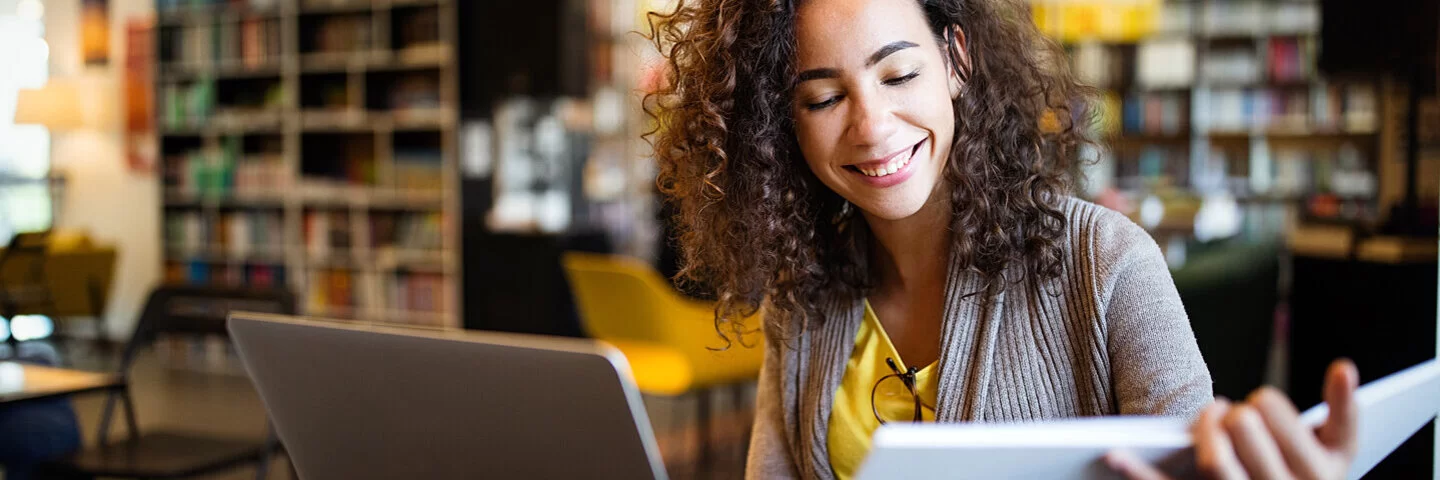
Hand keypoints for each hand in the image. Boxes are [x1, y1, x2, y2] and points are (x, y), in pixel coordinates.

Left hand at [1107, 359, 1359, 479]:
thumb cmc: (1314, 477)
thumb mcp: (1340, 450)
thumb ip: (1344, 408)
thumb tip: (1343, 366)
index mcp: (1319, 472)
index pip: (1278, 417)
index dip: (1264, 403)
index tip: (1261, 404)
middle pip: (1244, 431)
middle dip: (1234, 414)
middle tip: (1233, 415)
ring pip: (1214, 461)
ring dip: (1202, 429)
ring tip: (1207, 418)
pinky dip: (1138, 472)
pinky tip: (1113, 454)